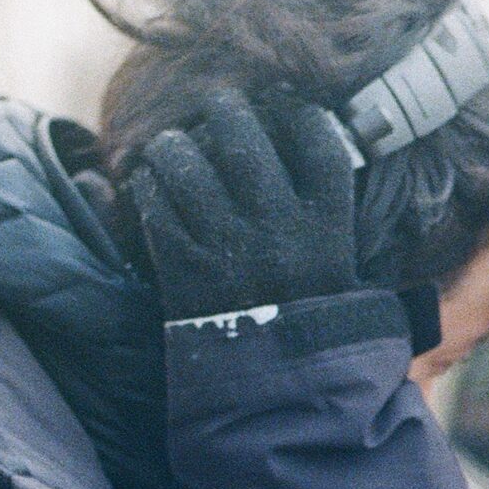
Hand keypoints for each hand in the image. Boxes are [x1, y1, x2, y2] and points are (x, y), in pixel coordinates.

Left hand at [127, 90, 359, 322]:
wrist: (280, 384)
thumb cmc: (311, 314)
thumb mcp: (340, 262)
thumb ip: (326, 205)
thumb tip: (307, 131)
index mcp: (328, 226)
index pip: (317, 141)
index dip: (298, 112)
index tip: (283, 103)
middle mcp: (280, 230)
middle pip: (244, 140)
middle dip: (225, 110)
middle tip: (218, 104)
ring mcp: (229, 248)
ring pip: (188, 164)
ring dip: (174, 144)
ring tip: (174, 145)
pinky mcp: (186, 270)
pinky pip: (156, 204)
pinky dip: (149, 184)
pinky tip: (151, 181)